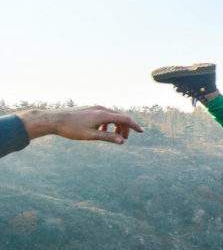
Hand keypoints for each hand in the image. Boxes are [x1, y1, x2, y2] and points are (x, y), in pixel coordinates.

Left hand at [18, 106, 143, 143]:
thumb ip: (108, 137)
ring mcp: (95, 108)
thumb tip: (122, 141)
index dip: (134, 125)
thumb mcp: (91, 135)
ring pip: (112, 116)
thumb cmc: (71, 129)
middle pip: (119, 117)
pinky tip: (101, 130)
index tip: (142, 131)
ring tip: (113, 136)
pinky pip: (104, 115)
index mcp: (103, 115)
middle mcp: (101, 109)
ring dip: (116, 125)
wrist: (54, 119)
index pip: (124, 119)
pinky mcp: (89, 109)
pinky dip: (107, 123)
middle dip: (124, 127)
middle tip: (124, 139)